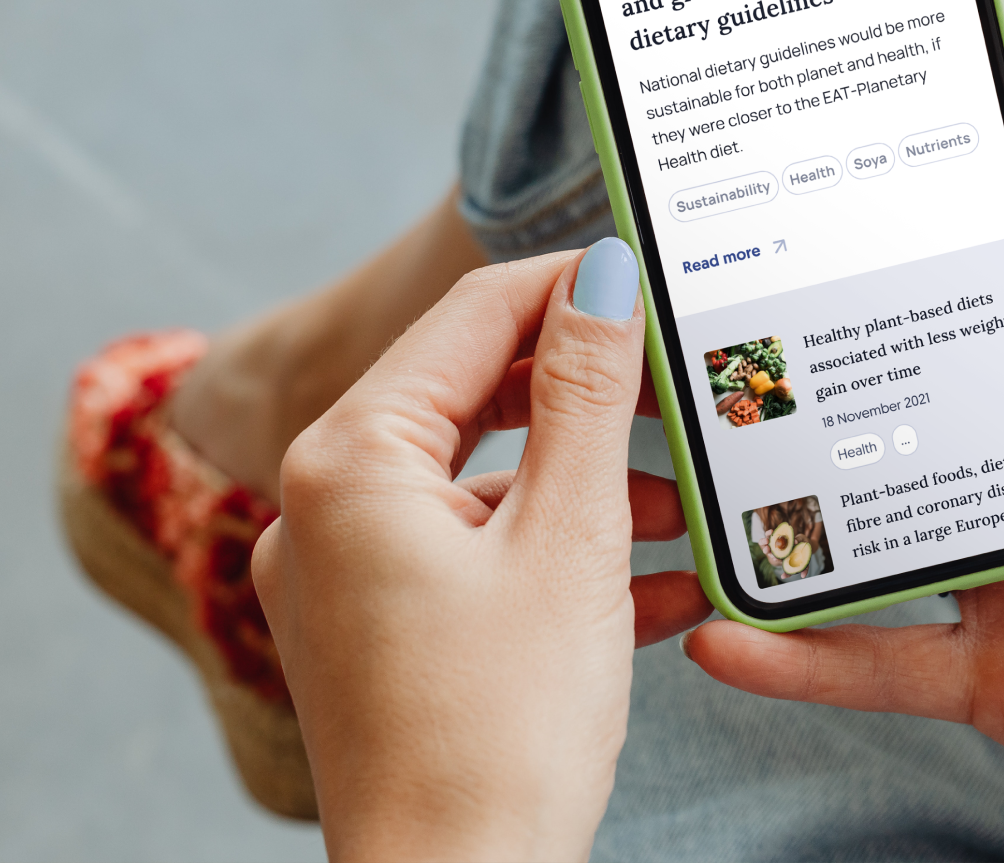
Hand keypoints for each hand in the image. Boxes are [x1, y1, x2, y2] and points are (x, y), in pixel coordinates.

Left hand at [253, 241, 710, 860]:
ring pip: (484, 480)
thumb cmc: (501, 730)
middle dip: (585, 397)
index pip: (470, 318)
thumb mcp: (569, 535)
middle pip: (473, 395)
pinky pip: (476, 554)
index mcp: (351, 462)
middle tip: (673, 388)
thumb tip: (605, 275)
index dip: (565, 284)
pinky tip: (648, 583)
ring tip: (677, 508)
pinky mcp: (381, 629)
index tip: (645, 272)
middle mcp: (327, 506)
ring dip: (586, 484)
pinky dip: (556, 552)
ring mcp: (347, 573)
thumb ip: (588, 393)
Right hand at [685, 221, 1003, 860]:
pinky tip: (736, 639)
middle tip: (714, 354)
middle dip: (821, 389)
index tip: (837, 227)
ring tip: (689, 492)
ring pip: (879, 539)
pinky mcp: (1003, 684)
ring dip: (789, 520)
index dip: (930, 272)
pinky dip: (805, 658)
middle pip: (916, 424)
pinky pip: (884, 665)